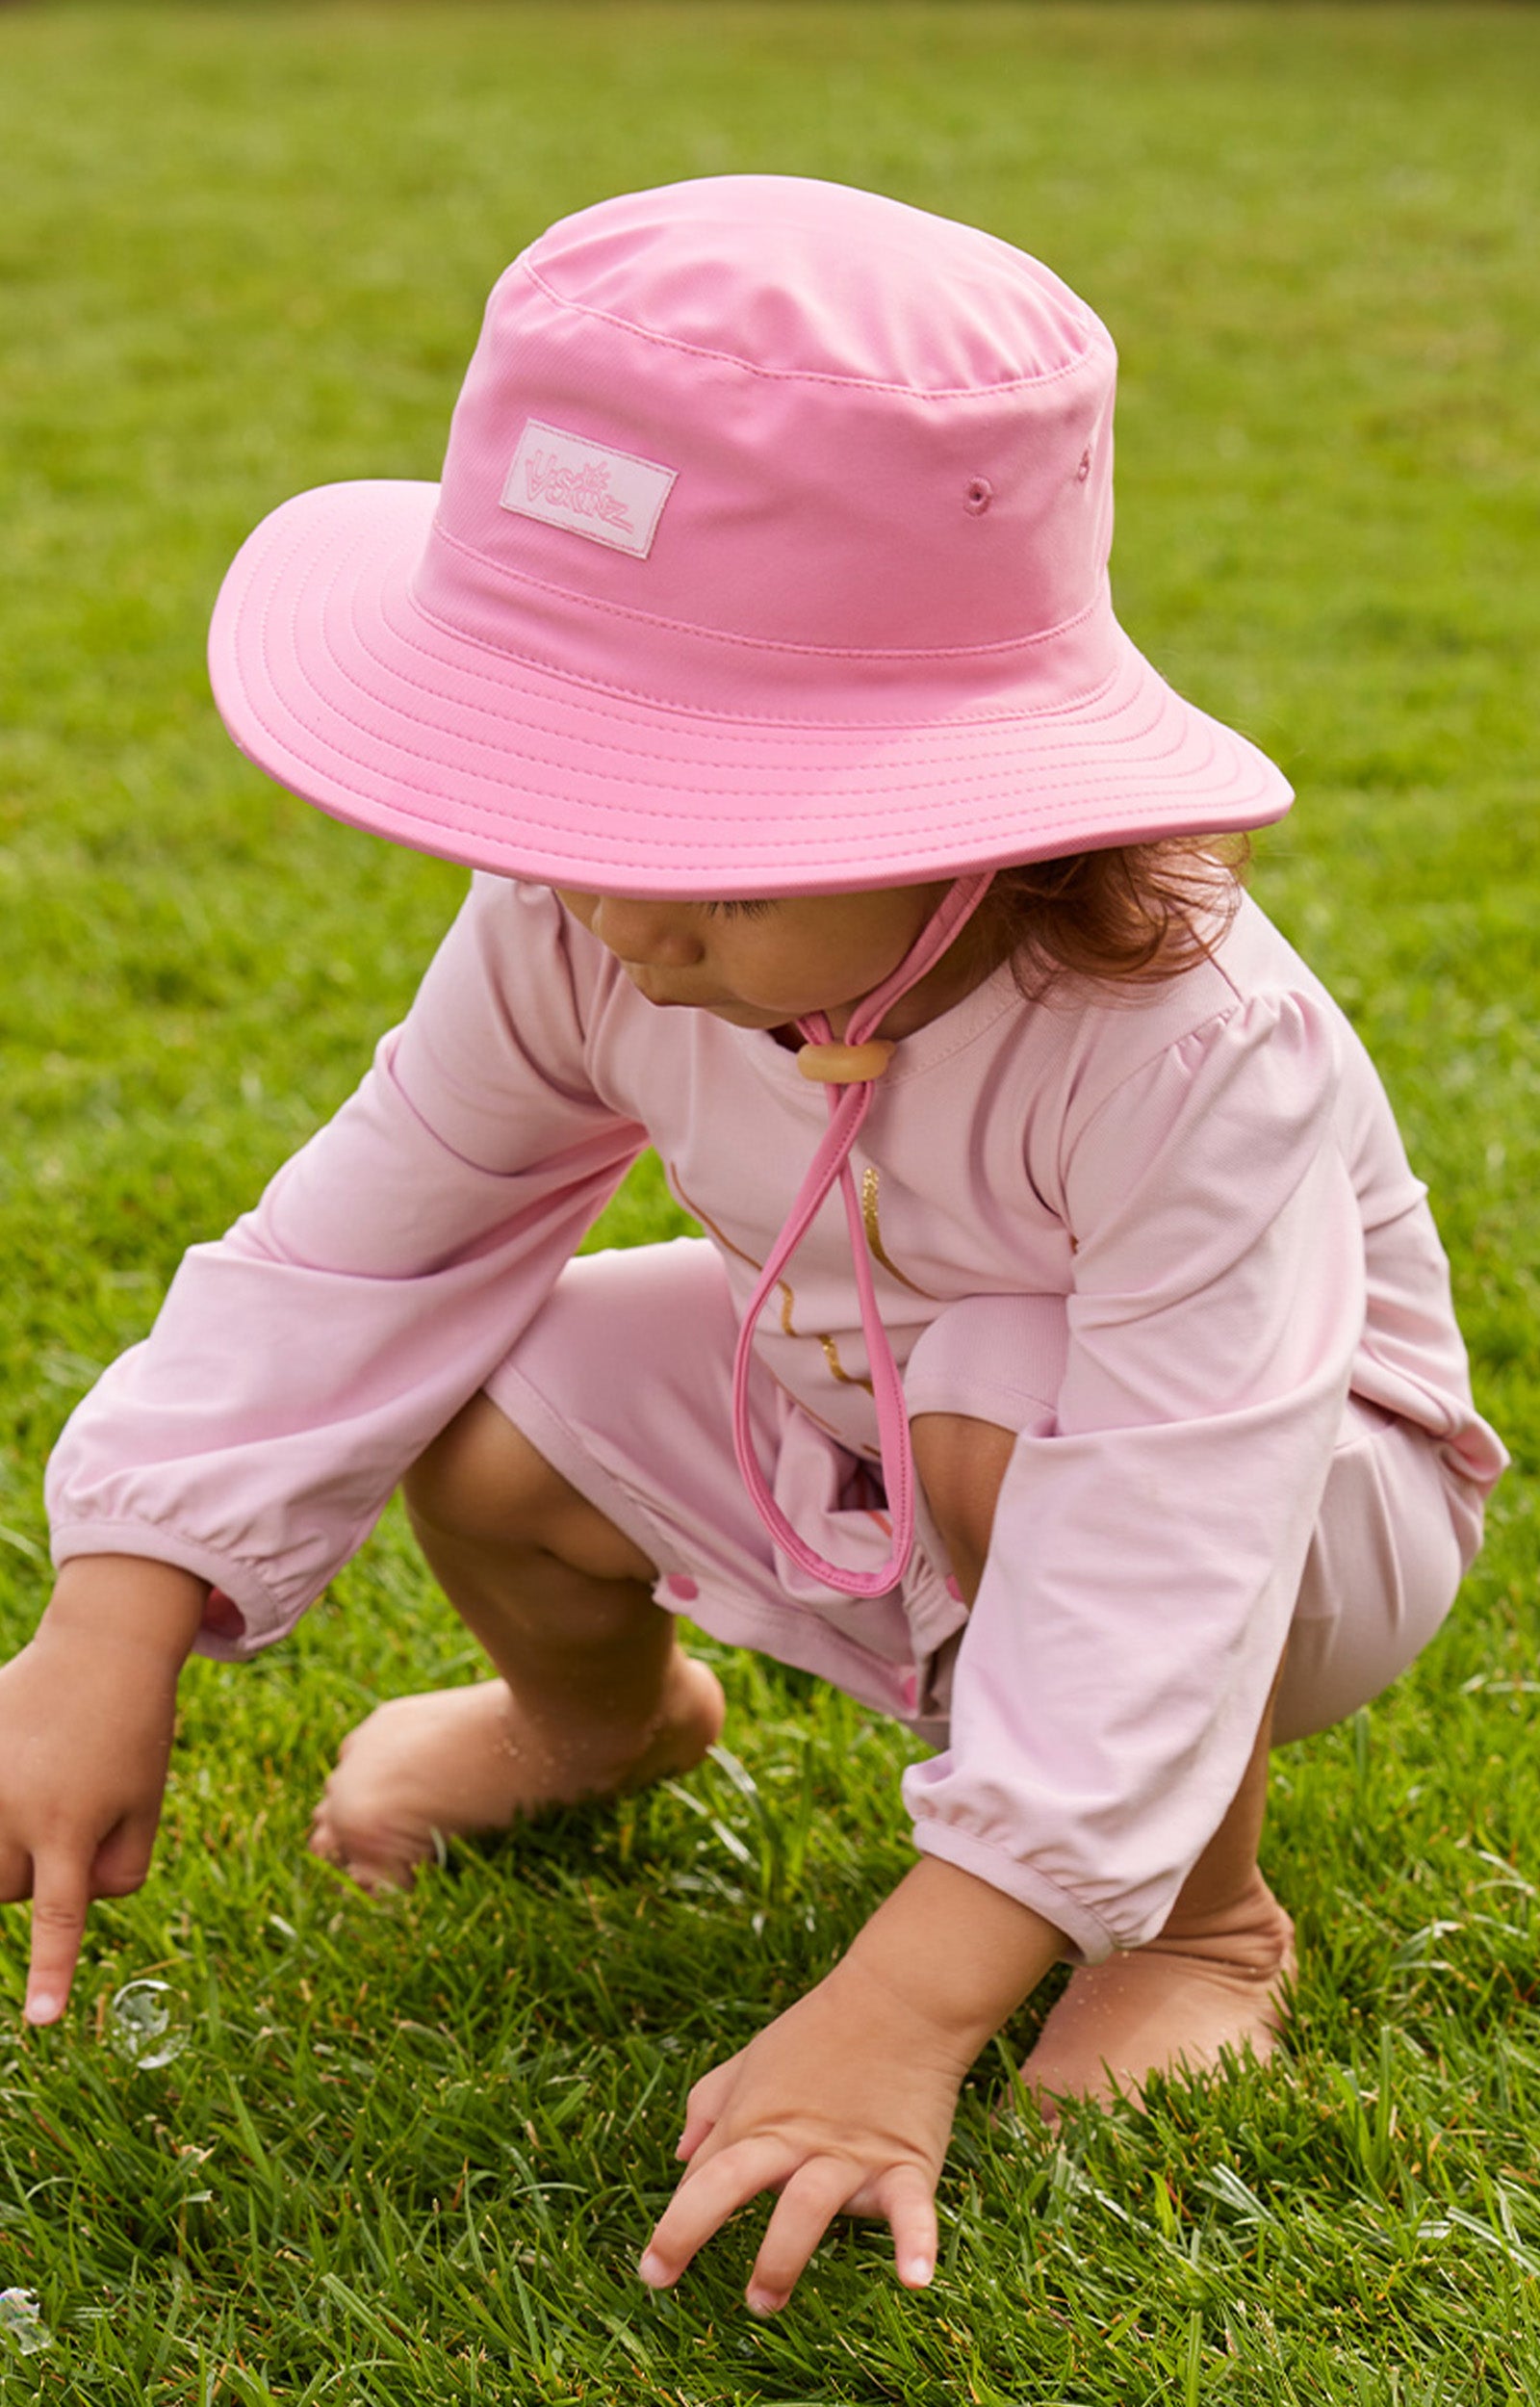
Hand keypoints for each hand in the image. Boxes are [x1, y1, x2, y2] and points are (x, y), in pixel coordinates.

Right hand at [0, 1557, 205, 2023]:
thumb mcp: (144, 1807)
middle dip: (33, 1874)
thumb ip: (116, 1873)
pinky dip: (0, 1809)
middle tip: (74, 1813)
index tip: (39, 2022)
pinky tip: (19, 1776)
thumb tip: (67, 1906)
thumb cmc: (133, 1733)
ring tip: (42, 1792)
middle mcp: (13, 1807)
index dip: (49, 1974)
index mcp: (69, 1825)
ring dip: (4, 1848)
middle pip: (5, 1889)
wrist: (104, 1649)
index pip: (58, 1918)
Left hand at [638, 1953, 967, 2314]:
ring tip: (763, 2301)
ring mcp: (850, 2155)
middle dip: (689, 2228)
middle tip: (659, 2279)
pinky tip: (915, 2280)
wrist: (901, 1998)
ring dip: (780, 2256)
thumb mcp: (753, 2057)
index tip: (654, 2267)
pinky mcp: (905, 2164)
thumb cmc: (821, 2030)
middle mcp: (795, 2140)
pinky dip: (915, 2242)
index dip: (675, 2221)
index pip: (704, 2177)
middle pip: (731, 2180)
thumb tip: (678, 2156)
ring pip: (806, 2205)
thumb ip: (710, 2102)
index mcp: (756, 2119)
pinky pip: (910, 2208)